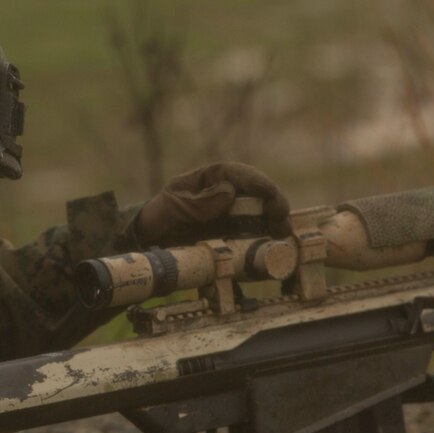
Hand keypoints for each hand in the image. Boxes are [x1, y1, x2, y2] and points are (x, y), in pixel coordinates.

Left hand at [135, 162, 291, 245]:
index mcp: (212, 179)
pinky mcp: (234, 240)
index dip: (257, 181)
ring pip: (261, 219)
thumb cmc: (159, 215)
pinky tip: (270, 257)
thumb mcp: (171, 206)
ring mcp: (233, 219)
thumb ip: (196, 202)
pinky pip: (251, 243)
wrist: (151, 242)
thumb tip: (229, 193)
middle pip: (258, 196)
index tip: (269, 191)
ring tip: (282, 238)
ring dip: (274, 228)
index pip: (237, 174)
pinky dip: (262, 249)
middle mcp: (228, 197)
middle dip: (274, 206)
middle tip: (281, 219)